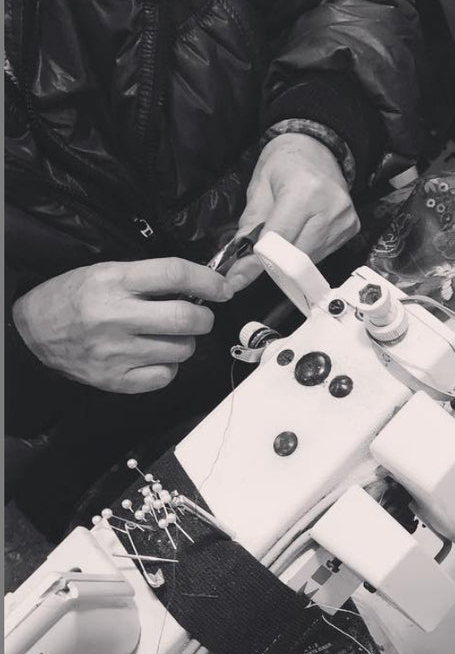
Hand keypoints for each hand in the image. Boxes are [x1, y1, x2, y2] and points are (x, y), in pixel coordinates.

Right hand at [12, 257, 231, 392]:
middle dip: (204, 318)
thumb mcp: (106, 273)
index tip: (222, 287)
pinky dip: (169, 365)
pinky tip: (154, 355)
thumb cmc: (74, 298)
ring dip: (186, 342)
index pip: (174, 274)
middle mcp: (115, 317)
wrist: (32, 332)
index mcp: (114, 282)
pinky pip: (166, 375)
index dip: (207, 280)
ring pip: (182, 349)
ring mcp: (116, 352)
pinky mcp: (115, 380)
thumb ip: (150, 279)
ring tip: (169, 335)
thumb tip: (201, 286)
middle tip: (200, 316)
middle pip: (185, 318)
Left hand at [227, 132, 359, 292]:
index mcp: (305, 191)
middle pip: (296, 254)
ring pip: (310, 258)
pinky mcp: (351, 227)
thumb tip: (240, 263)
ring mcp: (344, 219)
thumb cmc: (285, 163)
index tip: (238, 279)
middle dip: (273, 262)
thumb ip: (250, 226)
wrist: (317, 148)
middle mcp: (330, 207)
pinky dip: (306, 252)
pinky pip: (323, 253)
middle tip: (256, 261)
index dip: (257, 262)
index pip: (279, 239)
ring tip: (281, 243)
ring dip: (290, 259)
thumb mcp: (259, 188)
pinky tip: (301, 235)